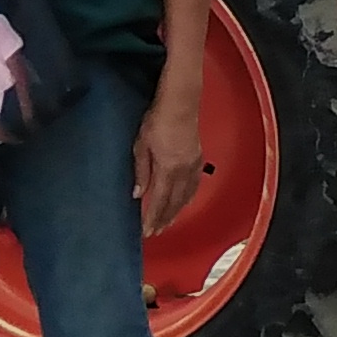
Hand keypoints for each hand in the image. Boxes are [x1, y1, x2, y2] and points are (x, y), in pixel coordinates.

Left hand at [135, 92, 204, 234]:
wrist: (180, 103)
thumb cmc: (157, 120)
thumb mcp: (141, 146)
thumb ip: (141, 172)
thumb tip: (138, 193)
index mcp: (168, 169)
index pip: (159, 201)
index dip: (153, 218)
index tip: (147, 231)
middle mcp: (184, 171)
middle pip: (174, 202)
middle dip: (165, 219)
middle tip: (156, 232)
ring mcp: (193, 165)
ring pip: (186, 196)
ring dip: (177, 211)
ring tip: (168, 222)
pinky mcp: (198, 159)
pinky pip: (194, 185)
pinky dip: (188, 197)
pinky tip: (184, 201)